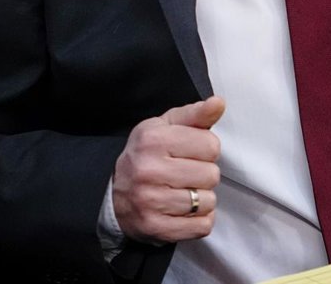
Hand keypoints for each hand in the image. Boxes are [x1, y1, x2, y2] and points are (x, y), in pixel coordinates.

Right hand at [112, 96, 224, 243]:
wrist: (113, 193)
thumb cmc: (148, 155)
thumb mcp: (165, 127)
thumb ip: (195, 114)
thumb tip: (218, 103)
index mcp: (153, 139)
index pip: (211, 146)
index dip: (206, 149)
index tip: (190, 152)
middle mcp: (148, 170)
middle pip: (211, 175)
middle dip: (204, 174)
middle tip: (185, 174)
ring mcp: (150, 201)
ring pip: (207, 202)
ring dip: (202, 199)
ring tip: (183, 192)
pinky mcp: (155, 228)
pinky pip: (202, 226)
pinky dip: (199, 220)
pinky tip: (184, 211)